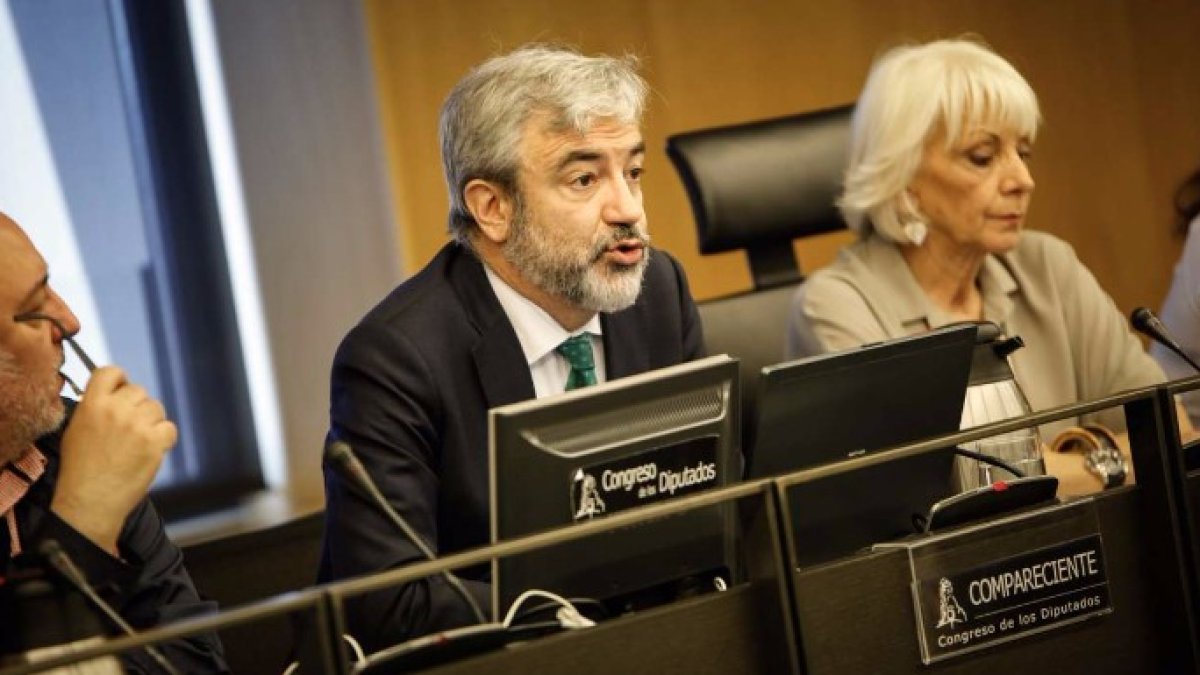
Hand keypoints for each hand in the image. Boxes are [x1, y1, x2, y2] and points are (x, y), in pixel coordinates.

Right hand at [51, 366, 177, 552]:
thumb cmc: (80, 470)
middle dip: (136, 407)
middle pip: (138, 391)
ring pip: (156, 408)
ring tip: (136, 444)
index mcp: (92, 404)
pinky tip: (150, 451)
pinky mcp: (155, 442)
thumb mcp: (76, 430)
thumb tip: (114, 394)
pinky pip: (169, 428)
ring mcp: (137, 425)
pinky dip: (164, 439)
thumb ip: (95, 407)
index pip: (111, 372)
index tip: (120, 393)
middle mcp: (116, 410)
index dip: (119, 381)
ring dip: (151, 423)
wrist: (90, 502)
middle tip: (129, 429)